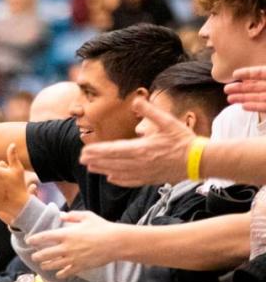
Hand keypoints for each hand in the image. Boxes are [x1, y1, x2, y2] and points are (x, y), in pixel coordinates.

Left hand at [28, 210, 116, 276]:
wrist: (117, 242)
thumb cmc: (102, 227)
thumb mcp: (87, 216)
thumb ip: (72, 215)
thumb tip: (61, 215)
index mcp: (66, 234)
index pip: (44, 237)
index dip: (34, 239)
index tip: (29, 240)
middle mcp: (67, 247)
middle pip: (45, 254)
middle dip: (37, 256)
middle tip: (34, 256)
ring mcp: (73, 258)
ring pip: (53, 265)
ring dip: (46, 265)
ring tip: (43, 265)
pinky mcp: (81, 267)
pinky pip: (66, 272)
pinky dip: (60, 274)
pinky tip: (58, 274)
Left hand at [79, 98, 193, 186]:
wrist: (200, 160)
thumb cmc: (184, 140)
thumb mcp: (168, 121)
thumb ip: (150, 110)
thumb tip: (136, 100)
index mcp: (142, 148)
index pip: (114, 150)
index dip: (98, 151)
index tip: (85, 151)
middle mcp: (140, 163)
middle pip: (112, 162)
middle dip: (96, 160)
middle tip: (81, 159)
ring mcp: (145, 173)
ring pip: (119, 173)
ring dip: (103, 170)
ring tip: (90, 168)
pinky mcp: (151, 179)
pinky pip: (131, 181)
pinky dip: (119, 180)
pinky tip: (111, 178)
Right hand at [225, 66, 265, 111]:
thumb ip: (264, 72)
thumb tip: (246, 75)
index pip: (260, 73)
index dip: (247, 73)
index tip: (234, 74)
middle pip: (256, 86)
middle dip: (240, 88)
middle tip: (226, 89)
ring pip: (258, 97)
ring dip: (243, 98)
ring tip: (230, 99)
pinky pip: (264, 107)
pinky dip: (255, 107)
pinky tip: (244, 107)